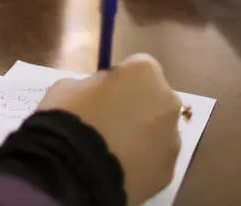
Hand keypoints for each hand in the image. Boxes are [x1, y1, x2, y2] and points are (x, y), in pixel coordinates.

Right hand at [38, 54, 182, 204]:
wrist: (75, 171)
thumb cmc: (70, 118)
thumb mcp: (69, 86)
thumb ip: (91, 85)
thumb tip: (96, 95)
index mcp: (144, 72)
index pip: (136, 68)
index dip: (118, 82)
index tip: (100, 95)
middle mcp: (167, 101)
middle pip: (154, 99)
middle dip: (135, 108)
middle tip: (107, 124)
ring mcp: (172, 139)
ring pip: (157, 133)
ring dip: (140, 137)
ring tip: (110, 152)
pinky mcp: (168, 172)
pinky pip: (154, 161)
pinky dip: (140, 164)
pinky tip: (116, 170)